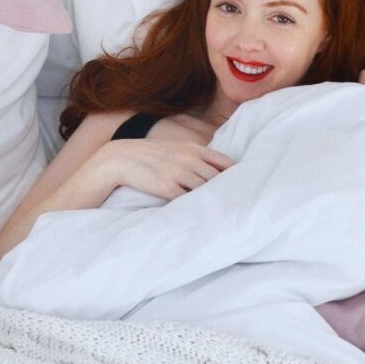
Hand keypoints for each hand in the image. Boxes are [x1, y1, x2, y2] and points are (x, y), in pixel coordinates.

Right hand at [96, 140, 234, 202]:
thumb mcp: (175, 148)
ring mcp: (178, 173)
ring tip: (222, 213)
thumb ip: (196, 156)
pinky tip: (200, 215)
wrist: (121, 158)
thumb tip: (216, 170)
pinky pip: (187, 200)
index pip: (224, 162)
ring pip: (205, 190)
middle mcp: (188, 159)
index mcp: (193, 149)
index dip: (235, 175)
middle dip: (226, 191)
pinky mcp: (167, 188)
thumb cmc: (151, 155)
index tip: (243, 186)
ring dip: (212, 201)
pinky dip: (195, 208)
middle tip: (237, 205)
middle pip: (217, 179)